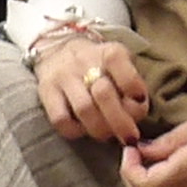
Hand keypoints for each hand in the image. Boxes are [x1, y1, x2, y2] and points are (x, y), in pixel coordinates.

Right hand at [30, 26, 153, 146]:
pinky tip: (84, 130)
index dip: (134, 89)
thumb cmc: (100, 66)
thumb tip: (136, 115)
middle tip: (128, 136)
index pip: (123, 68)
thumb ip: (133, 86)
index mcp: (110, 52)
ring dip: (100, 129)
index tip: (139, 102)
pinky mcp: (46, 91)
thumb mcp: (121, 65)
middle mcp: (85, 60)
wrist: (60, 50)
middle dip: (120, 122)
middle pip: (104, 94)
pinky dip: (75, 131)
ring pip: (84, 109)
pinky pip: (60, 119)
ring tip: (107, 135)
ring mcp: (64, 76)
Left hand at [123, 97, 186, 186]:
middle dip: (134, 176)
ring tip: (158, 148)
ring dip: (151, 176)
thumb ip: (172, 139)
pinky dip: (168, 177)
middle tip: (138, 150)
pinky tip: (177, 155)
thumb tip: (144, 149)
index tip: (131, 149)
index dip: (128, 170)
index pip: (144, 186)